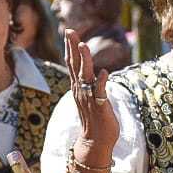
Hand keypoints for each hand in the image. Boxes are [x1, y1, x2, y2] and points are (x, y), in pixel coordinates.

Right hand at [64, 28, 117, 159]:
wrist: (95, 142)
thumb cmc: (96, 120)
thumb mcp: (91, 98)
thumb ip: (91, 85)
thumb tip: (95, 73)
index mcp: (78, 87)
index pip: (72, 64)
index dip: (70, 48)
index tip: (69, 32)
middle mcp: (81, 90)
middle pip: (75, 65)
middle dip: (72, 47)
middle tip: (69, 31)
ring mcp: (89, 98)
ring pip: (85, 75)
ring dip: (85, 60)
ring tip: (83, 44)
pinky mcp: (100, 106)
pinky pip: (100, 92)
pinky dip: (101, 82)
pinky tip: (104, 72)